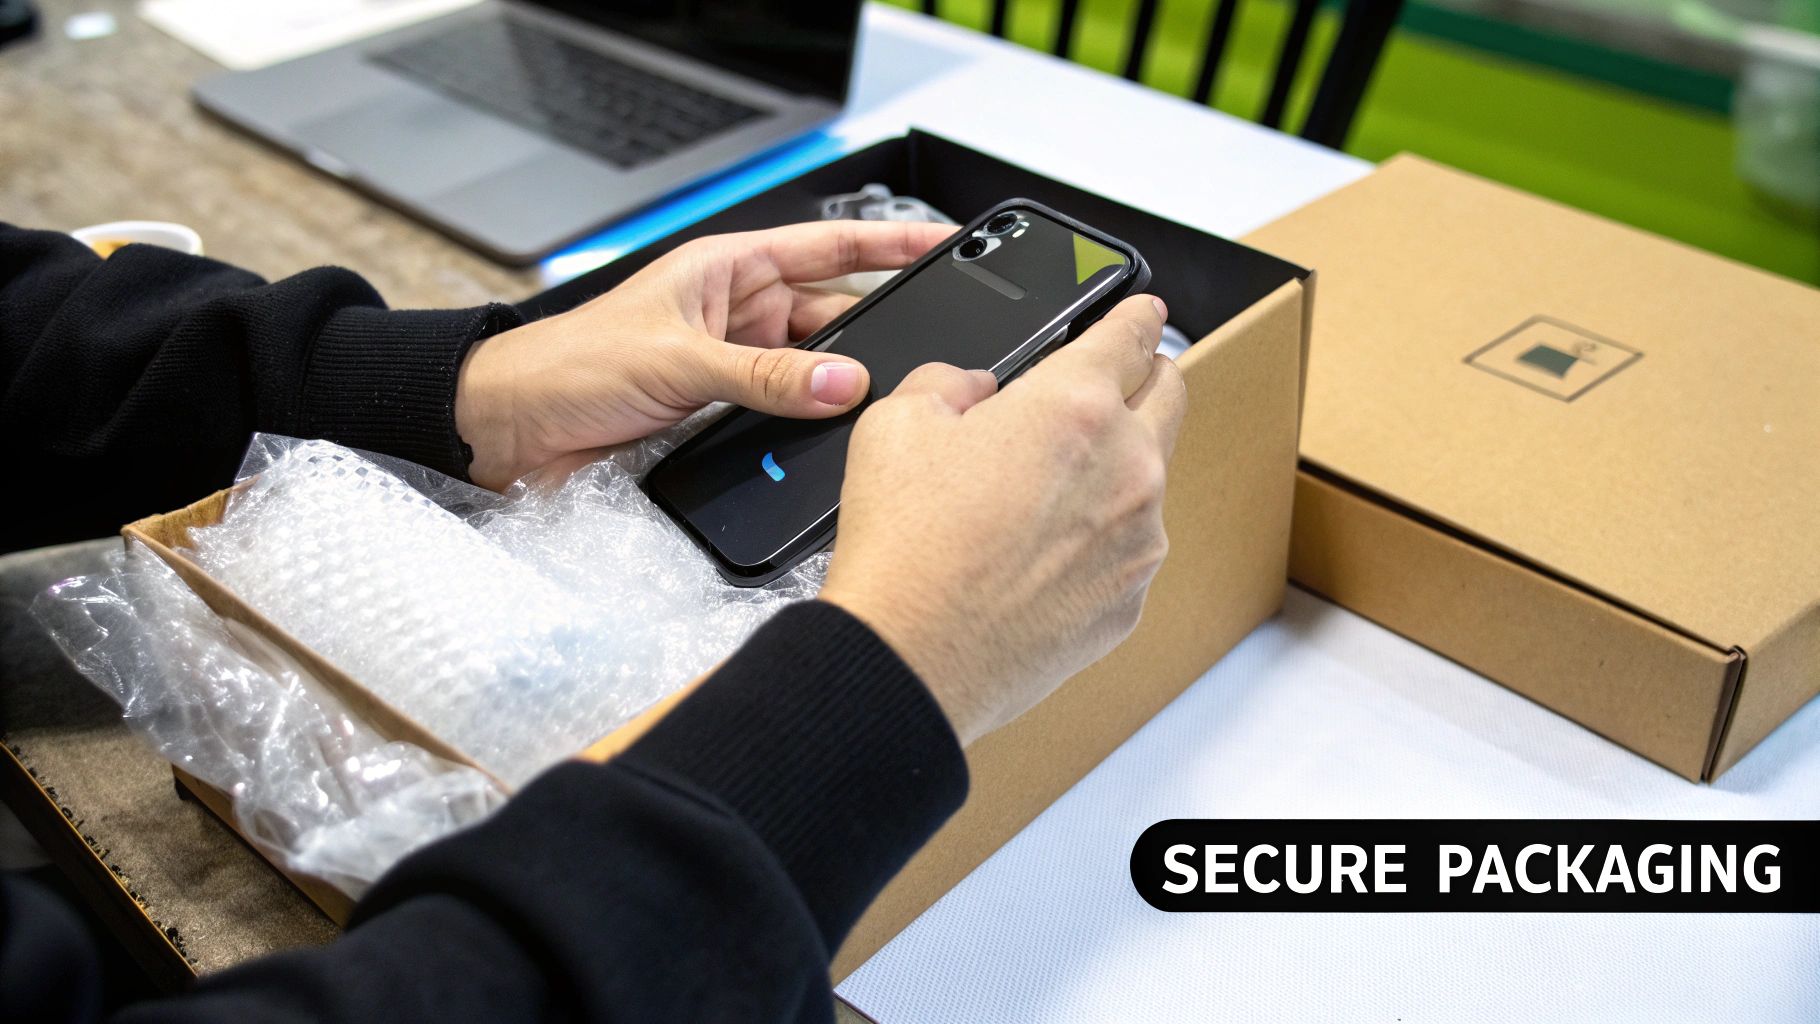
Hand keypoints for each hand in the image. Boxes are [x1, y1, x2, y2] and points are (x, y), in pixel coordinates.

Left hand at [454, 220, 954, 489]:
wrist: (511, 427)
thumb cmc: (567, 364)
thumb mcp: (678, 362)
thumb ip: (766, 375)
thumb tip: (842, 381)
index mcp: (725, 268)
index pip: (827, 246)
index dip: (888, 242)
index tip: (943, 243)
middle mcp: (734, 310)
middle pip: (831, 313)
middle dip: (873, 332)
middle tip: (925, 352)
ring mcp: (729, 361)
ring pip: (810, 367)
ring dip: (836, 385)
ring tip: (881, 401)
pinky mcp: (718, 408)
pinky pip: (781, 407)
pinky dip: (805, 420)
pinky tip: (830, 434)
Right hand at [819, 295, 1186, 745]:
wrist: (908, 660)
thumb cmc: (904, 548)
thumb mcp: (896, 422)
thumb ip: (951, 382)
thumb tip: (976, 392)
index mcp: (1075, 406)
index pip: (1133, 334)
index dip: (1137, 315)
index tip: (1143, 314)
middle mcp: (1127, 467)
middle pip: (1169, 395)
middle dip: (1144, 379)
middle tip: (1109, 386)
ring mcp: (1139, 539)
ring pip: (1148, 478)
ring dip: (1114, 468)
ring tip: (1042, 495)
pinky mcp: (1131, 599)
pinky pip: (1128, 548)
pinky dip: (1099, 539)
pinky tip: (1039, 557)